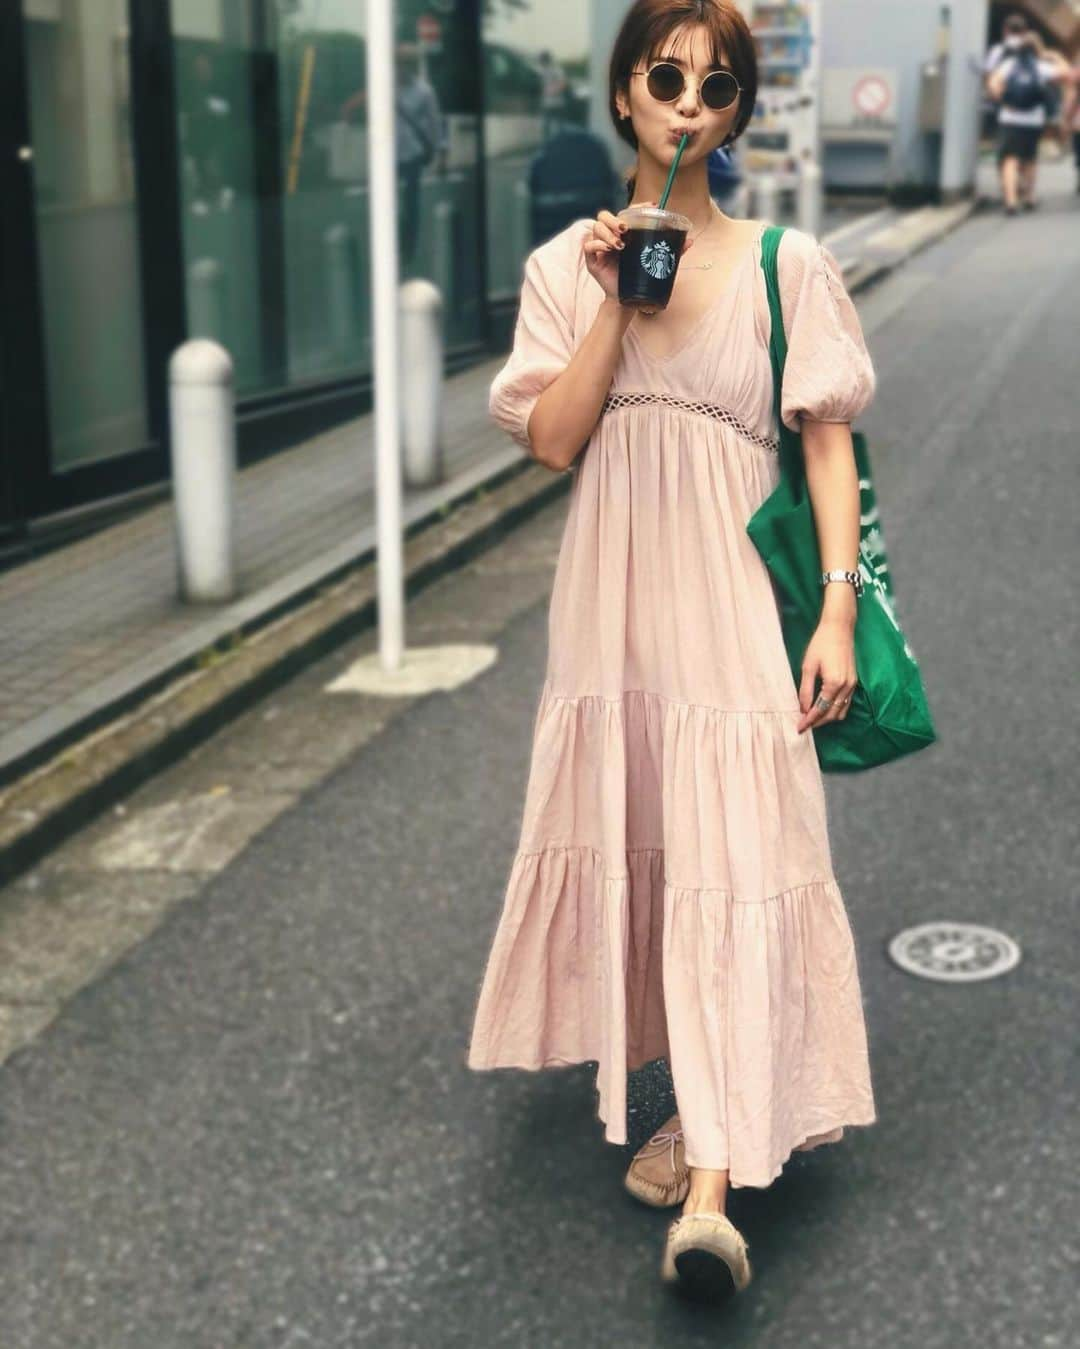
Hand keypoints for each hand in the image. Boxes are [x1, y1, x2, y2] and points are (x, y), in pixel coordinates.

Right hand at [582, 201, 694, 299]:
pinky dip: (598, 244)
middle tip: (626, 229)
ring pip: (596, 227)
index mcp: (625, 232)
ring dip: (608, 232)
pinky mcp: (592, 259)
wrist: (627, 300)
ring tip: (619, 244)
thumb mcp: (656, 262)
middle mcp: (611, 236)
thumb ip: (671, 251)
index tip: (650, 207)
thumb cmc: (639, 278)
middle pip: (606, 216)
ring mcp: (600, 246)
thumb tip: (690, 240)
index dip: (636, 207)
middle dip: (616, 220)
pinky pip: (589, 245)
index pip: (626, 212)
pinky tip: (608, 249)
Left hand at [795, 618, 857, 733]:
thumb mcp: (808, 667)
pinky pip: (846, 703)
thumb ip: (805, 690)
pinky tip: (823, 708)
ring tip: (811, 719)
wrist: (839, 629)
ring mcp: (852, 685)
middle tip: (803, 726)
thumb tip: (803, 709)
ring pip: (840, 711)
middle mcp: (846, 687)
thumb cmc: (821, 644)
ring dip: (826, 718)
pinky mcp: (854, 681)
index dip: (809, 721)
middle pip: (831, 714)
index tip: (799, 728)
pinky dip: (834, 709)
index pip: (820, 710)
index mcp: (834, 683)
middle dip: (817, 722)